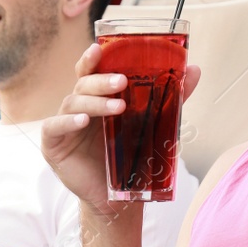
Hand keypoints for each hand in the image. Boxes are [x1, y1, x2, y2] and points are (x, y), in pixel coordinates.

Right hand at [41, 44, 199, 212]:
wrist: (117, 198)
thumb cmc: (130, 159)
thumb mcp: (153, 125)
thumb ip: (170, 98)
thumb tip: (195, 70)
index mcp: (97, 99)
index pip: (91, 72)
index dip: (92, 59)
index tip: (99, 48)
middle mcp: (78, 108)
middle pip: (83, 84)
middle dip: (102, 81)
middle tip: (122, 82)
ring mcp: (64, 124)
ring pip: (72, 102)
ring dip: (95, 102)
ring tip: (118, 107)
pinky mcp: (53, 144)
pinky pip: (55, 127)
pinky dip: (68, 122)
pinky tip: (82, 122)